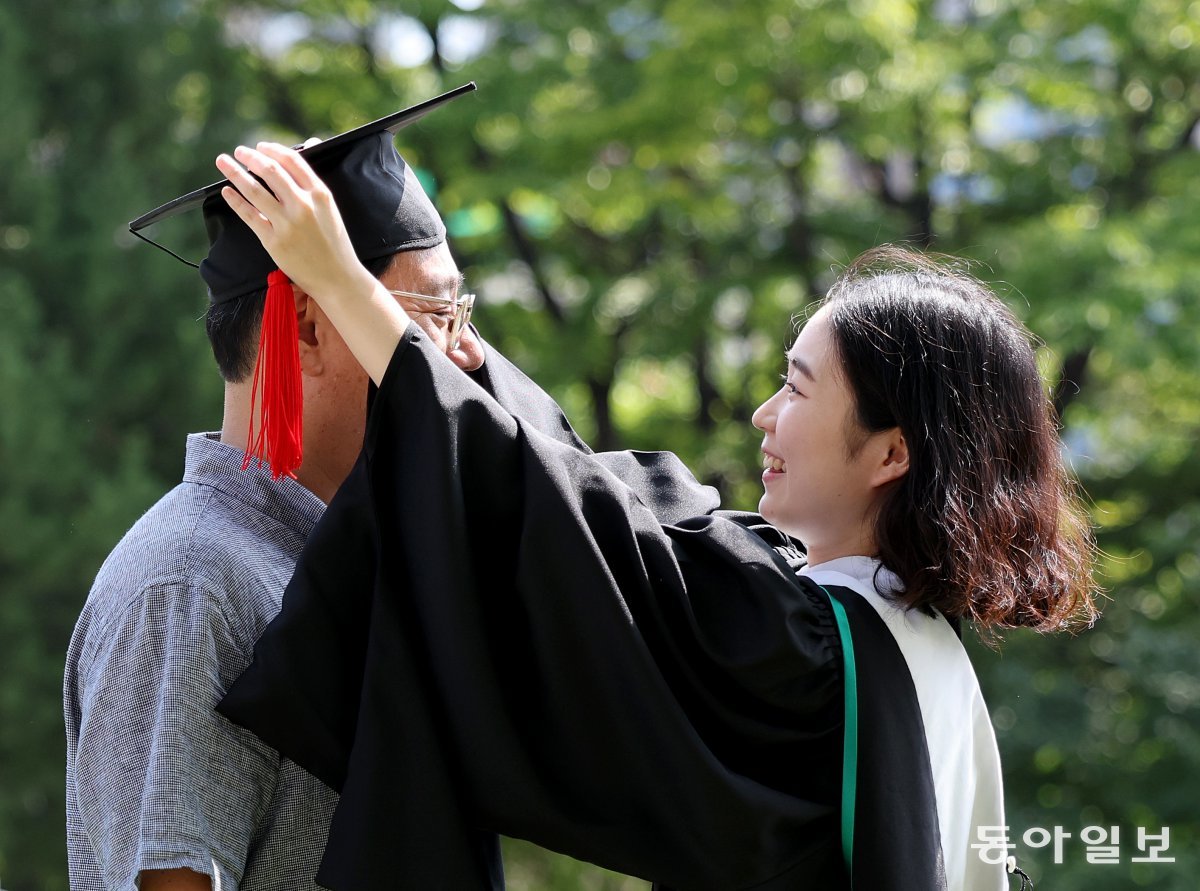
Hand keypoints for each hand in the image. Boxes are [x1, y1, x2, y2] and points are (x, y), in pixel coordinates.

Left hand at [215, 142, 376, 305]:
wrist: (337, 278)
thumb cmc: (335, 243)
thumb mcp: (330, 207)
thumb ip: (315, 179)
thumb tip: (312, 142)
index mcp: (320, 194)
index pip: (292, 160)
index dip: (272, 150)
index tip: (260, 147)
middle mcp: (303, 206)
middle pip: (270, 171)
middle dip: (250, 157)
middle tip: (239, 152)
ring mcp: (287, 224)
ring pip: (255, 190)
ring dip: (235, 173)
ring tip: (223, 162)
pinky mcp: (274, 241)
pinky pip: (250, 215)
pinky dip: (235, 201)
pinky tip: (227, 191)